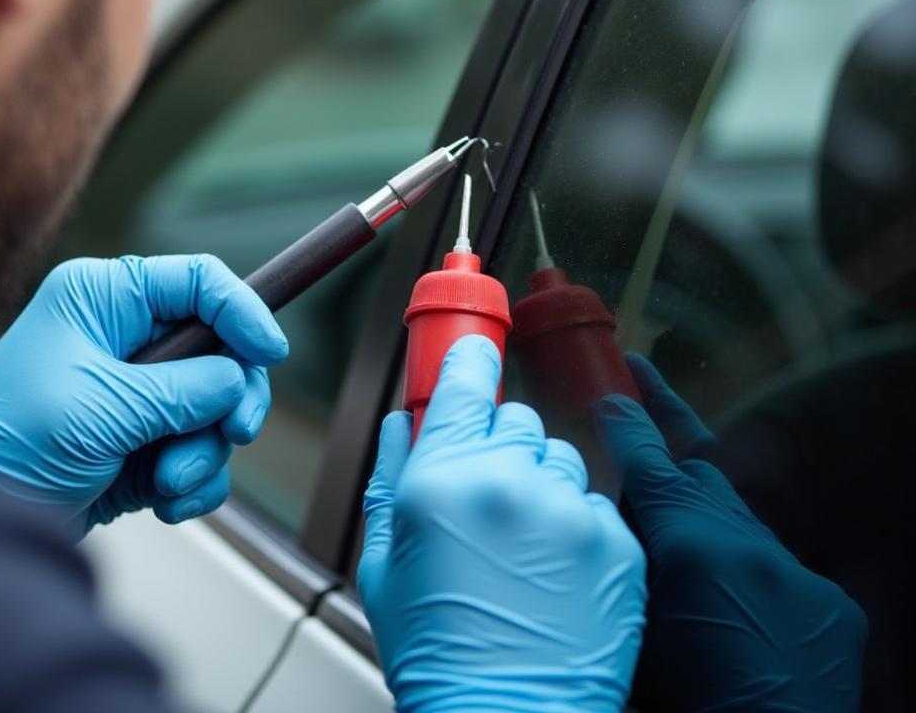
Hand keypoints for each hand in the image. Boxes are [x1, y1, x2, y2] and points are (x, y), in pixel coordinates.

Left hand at [0, 256, 287, 537]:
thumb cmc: (9, 448)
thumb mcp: (104, 407)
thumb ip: (184, 389)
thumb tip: (236, 382)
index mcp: (105, 301)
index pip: (198, 281)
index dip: (243, 310)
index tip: (270, 351)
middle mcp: (127, 338)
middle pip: (222, 348)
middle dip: (230, 397)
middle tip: (233, 430)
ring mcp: (140, 390)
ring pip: (217, 405)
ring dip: (205, 448)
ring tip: (169, 477)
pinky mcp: (147, 436)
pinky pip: (202, 448)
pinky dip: (195, 478)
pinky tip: (165, 497)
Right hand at [358, 335, 645, 712]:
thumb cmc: (435, 650)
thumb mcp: (386, 562)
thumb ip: (393, 475)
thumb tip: (401, 421)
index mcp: (445, 477)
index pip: (464, 381)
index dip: (469, 360)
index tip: (475, 354)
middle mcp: (511, 480)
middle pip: (517, 416)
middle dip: (502, 441)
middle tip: (490, 492)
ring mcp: (570, 510)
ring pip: (562, 456)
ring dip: (544, 481)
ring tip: (527, 543)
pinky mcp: (617, 543)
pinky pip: (596, 503)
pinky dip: (578, 524)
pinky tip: (559, 572)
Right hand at [595, 355, 866, 711]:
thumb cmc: (681, 706)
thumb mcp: (632, 627)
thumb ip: (625, 555)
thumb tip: (614, 509)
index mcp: (689, 552)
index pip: (651, 466)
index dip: (631, 421)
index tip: (616, 389)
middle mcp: (749, 548)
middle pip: (698, 477)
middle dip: (667, 460)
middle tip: (640, 439)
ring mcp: (796, 572)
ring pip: (736, 518)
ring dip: (704, 524)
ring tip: (679, 555)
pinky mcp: (831, 600)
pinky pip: (776, 563)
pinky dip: (745, 572)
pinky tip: (729, 606)